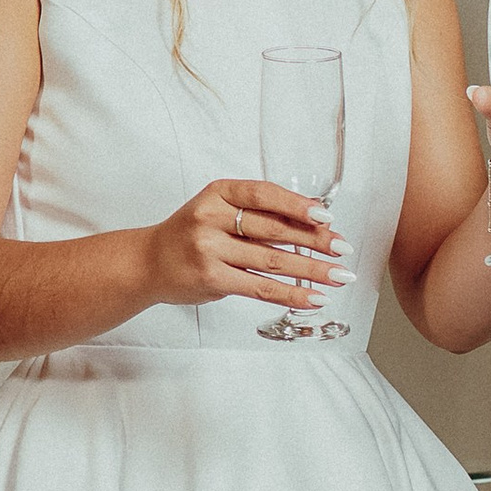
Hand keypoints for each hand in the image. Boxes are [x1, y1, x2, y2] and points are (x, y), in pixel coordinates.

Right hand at [150, 179, 346, 313]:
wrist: (148, 263)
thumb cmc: (190, 235)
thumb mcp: (218, 211)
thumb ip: (257, 214)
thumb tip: (313, 224)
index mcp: (218, 193)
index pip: (264, 195)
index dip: (298, 205)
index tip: (326, 217)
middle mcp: (211, 218)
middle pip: (274, 229)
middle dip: (314, 240)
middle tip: (342, 248)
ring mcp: (209, 249)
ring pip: (272, 260)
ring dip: (312, 270)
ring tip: (338, 276)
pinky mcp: (211, 279)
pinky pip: (260, 287)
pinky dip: (291, 293)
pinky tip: (314, 297)